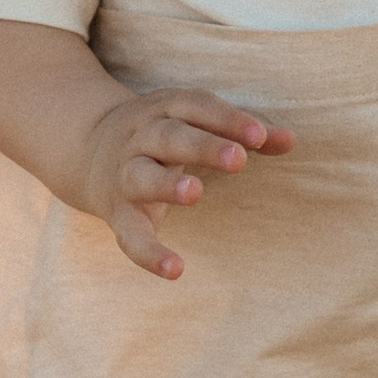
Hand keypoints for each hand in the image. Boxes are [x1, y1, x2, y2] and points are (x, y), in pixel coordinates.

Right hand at [82, 89, 292, 279]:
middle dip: (202, 146)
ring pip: (141, 176)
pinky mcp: (117, 213)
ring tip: (195, 193)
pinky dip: (148, 253)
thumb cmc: (162, 135)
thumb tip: (292, 141)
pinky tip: (175, 270)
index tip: (259, 136)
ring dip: (166, 184)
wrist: (85, 148)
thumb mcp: (196, 123)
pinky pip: (129, 234)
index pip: (197, 107)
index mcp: (165, 110)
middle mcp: (141, 138)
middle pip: (169, 137)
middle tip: (238, 160)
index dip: (228, 120)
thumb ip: (244, 133)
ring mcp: (125, 174)